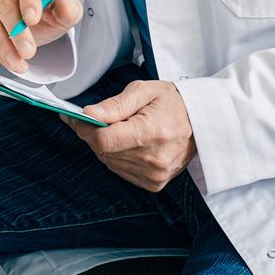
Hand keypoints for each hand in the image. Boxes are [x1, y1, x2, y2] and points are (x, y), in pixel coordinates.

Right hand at [0, 0, 82, 74]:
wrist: (32, 20)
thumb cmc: (45, 12)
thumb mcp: (65, 11)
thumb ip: (68, 8)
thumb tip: (65, 7)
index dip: (28, 2)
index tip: (32, 20)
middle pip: (5, 7)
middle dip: (16, 33)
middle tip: (28, 52)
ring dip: (3, 46)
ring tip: (18, 63)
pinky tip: (7, 59)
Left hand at [64, 79, 197, 191]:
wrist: (200, 121)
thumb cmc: (171, 102)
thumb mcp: (143, 91)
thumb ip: (114, 104)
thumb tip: (88, 115)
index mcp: (151, 133)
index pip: (104, 140)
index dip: (83, 129)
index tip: (74, 117)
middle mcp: (154, 158)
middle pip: (103, 151)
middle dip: (91, 134)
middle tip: (90, 118)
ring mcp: (156, 174)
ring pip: (109, 162)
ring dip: (104, 145)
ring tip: (115, 128)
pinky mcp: (155, 183)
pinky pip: (120, 171)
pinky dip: (116, 157)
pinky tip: (126, 143)